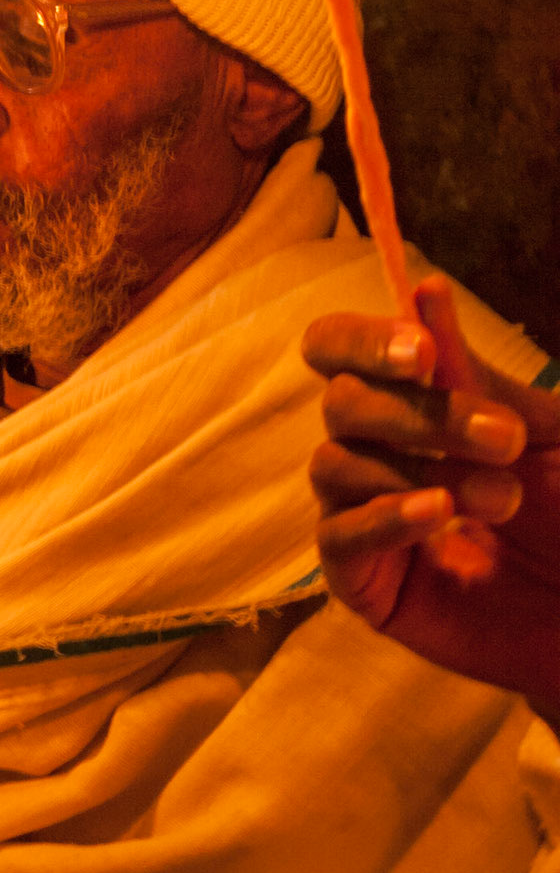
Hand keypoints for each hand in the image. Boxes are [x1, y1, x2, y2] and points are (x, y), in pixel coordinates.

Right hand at [306, 274, 559, 717]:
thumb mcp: (543, 435)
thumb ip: (477, 374)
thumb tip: (423, 290)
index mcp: (409, 401)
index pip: (339, 349)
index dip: (364, 341)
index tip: (423, 355)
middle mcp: (374, 450)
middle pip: (341, 402)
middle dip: (419, 414)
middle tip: (502, 439)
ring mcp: (361, 515)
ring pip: (334, 463)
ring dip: (416, 470)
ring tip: (503, 500)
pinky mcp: (362, 582)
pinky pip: (337, 537)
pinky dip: (382, 519)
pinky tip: (435, 515)